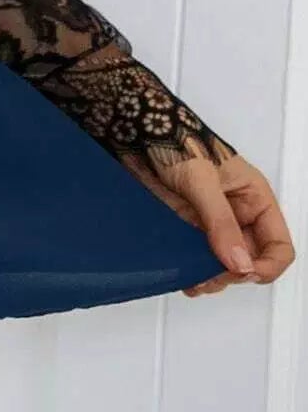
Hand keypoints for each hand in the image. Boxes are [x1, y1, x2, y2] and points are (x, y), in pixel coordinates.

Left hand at [127, 145, 295, 294]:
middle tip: (210, 278)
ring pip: (223, 264)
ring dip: (211, 278)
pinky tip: (184, 275)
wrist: (134, 131)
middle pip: (249, 261)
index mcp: (254, 198)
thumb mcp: (201, 179)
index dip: (266, 266)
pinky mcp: (186, 227)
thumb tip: (240, 262)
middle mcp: (237, 214)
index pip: (278, 246)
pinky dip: (193, 270)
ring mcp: (211, 223)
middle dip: (233, 275)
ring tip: (195, 280)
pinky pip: (197, 258)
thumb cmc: (174, 139)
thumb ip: (221, 221)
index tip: (242, 273)